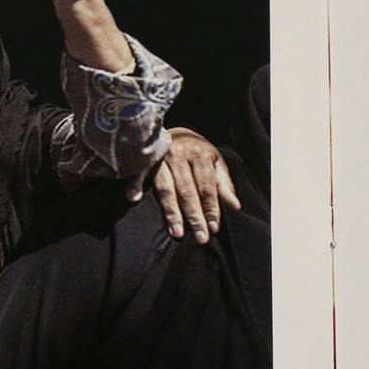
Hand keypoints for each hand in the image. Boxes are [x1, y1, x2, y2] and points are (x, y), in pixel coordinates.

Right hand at [131, 128, 242, 243]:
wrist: (176, 130)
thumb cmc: (199, 152)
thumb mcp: (216, 163)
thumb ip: (224, 184)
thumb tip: (235, 207)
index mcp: (200, 155)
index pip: (207, 186)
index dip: (211, 207)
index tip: (214, 228)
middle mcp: (180, 155)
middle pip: (188, 190)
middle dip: (194, 216)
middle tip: (200, 238)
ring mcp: (161, 157)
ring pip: (165, 187)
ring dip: (171, 211)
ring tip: (177, 232)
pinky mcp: (146, 158)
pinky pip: (139, 172)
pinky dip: (136, 184)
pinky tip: (134, 198)